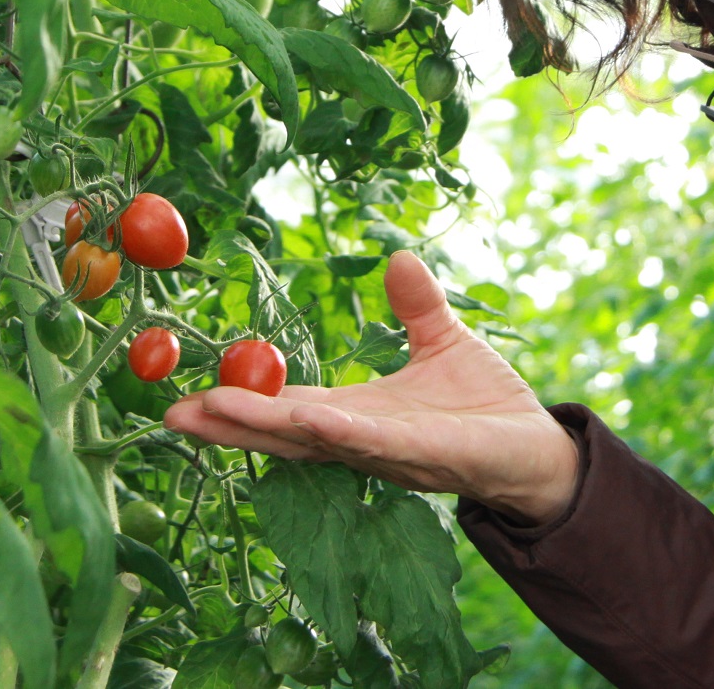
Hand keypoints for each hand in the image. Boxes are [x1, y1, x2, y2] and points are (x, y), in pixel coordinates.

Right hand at [162, 252, 580, 525]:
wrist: (540, 447)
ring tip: (216, 413)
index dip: (244, 403)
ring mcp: (390, 451)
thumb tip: (398, 257)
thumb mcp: (443, 342)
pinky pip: (376, 444)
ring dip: (268, 429)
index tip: (193, 395)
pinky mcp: (426, 456)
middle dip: (232, 426)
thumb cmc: (488, 404)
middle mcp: (362, 438)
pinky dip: (342, 431)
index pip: (290, 409)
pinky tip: (311, 418)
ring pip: (317, 441)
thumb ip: (417, 306)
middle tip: (173, 415)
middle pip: (286, 433)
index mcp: (359, 413)